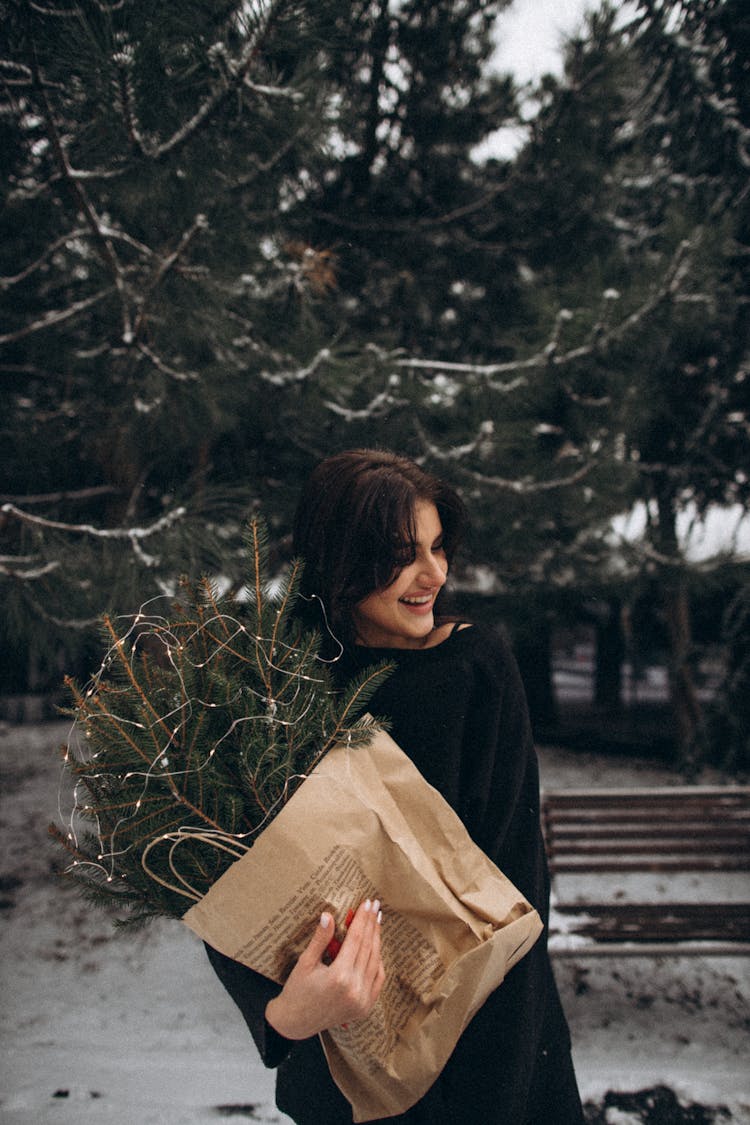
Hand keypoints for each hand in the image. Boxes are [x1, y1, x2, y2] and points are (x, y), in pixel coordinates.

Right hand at [265, 899, 384, 1039]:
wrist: (296, 1023)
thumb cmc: (297, 991)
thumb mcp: (305, 962)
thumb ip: (320, 939)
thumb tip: (328, 915)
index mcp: (339, 977)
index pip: (356, 939)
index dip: (362, 919)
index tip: (367, 903)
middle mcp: (355, 990)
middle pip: (368, 948)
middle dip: (372, 924)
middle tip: (375, 905)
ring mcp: (363, 1001)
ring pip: (376, 962)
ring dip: (377, 940)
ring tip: (376, 921)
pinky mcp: (366, 1008)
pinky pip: (377, 979)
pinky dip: (378, 961)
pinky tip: (375, 947)